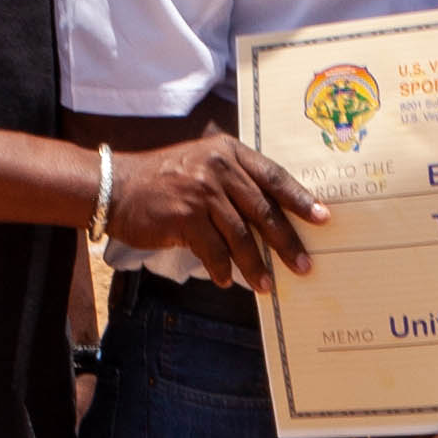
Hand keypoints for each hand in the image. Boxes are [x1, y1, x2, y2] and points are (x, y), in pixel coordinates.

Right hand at [104, 132, 321, 283]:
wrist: (115, 186)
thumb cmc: (163, 180)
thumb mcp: (202, 165)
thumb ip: (234, 181)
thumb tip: (271, 219)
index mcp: (228, 152)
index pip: (273, 176)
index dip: (300, 199)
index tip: (322, 218)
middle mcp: (218, 167)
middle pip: (263, 209)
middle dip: (285, 241)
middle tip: (303, 264)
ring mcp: (201, 190)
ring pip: (240, 235)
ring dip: (255, 265)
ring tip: (267, 285)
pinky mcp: (184, 215)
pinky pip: (213, 250)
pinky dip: (222, 269)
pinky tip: (228, 281)